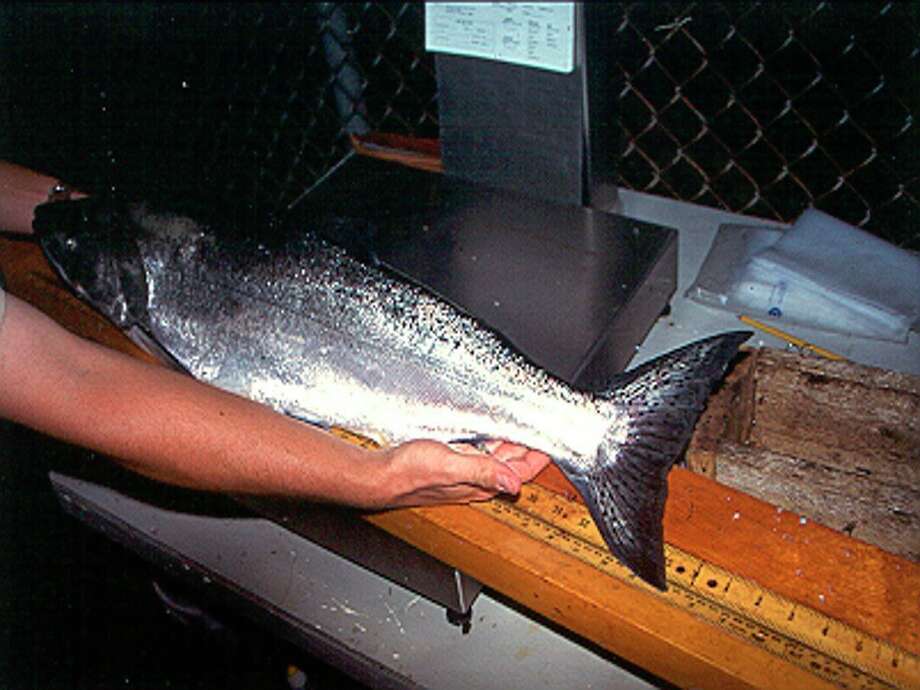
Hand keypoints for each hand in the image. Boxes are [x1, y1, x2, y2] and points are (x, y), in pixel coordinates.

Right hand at [373, 439, 550, 508]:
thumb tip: (515, 483)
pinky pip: (480, 452)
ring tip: (524, 426)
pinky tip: (490, 431)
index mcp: (480, 484)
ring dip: (511, 443)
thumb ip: (483, 471)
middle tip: (543, 428)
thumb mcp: (449, 465)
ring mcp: (463, 472)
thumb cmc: (407, 473)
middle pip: (513, 464)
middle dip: (529, 448)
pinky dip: (491, 441)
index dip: (539, 457)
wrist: (378, 475)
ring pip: (497, 457)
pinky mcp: (450, 463)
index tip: (553, 441)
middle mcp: (475, 480)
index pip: (521, 472)